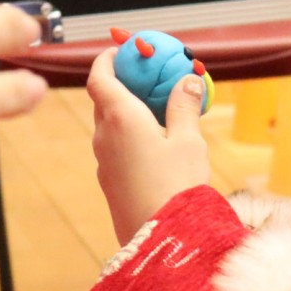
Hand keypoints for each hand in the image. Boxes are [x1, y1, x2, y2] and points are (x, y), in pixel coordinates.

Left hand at [86, 47, 211, 243]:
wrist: (161, 240)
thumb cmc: (177, 187)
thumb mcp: (189, 141)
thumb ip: (184, 107)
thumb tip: (187, 80)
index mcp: (120, 117)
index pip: (100, 76)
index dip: (108, 59)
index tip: (123, 50)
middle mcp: (104, 135)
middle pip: (105, 99)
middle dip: (124, 85)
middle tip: (149, 79)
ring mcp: (103, 160)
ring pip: (110, 126)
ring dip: (129, 113)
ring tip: (161, 113)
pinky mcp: (109, 182)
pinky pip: (116, 148)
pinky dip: (131, 137)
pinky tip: (158, 147)